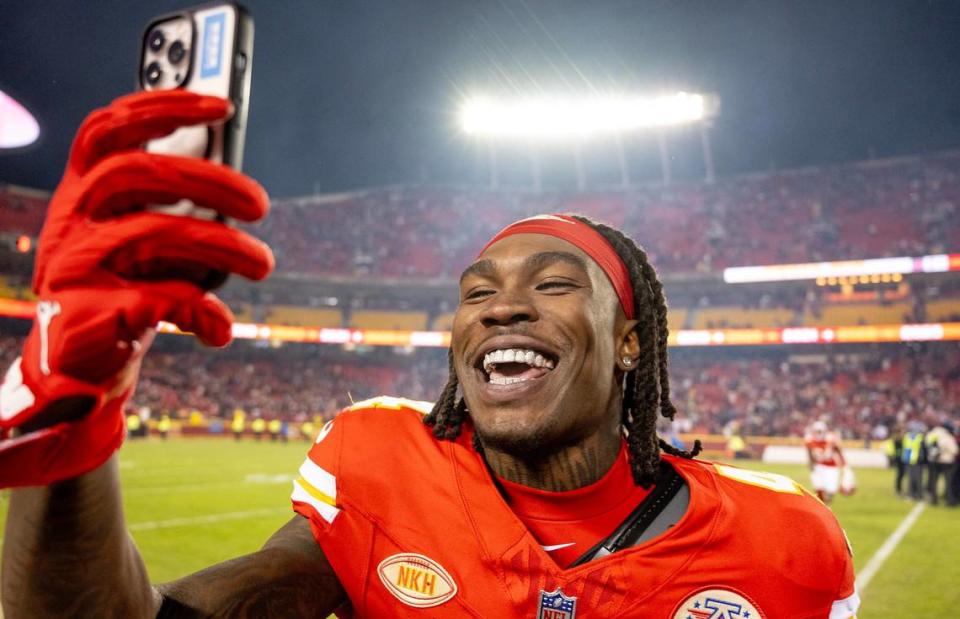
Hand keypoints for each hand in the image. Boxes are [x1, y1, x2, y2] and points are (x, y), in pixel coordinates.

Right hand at [0, 90, 273, 486]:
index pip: (110, 129)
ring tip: (263, 264)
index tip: (222, 103)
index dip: (163, 106)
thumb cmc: (124, 287)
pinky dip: (205, 311)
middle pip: (140, 172)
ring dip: (225, 247)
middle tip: (261, 204)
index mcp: (83, 190)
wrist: (80, 362)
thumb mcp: (146, 241)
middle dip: (211, 181)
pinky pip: (162, 299)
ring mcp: (75, 264)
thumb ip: (174, 211)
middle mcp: (73, 218)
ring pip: (156, 232)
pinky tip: (221, 327)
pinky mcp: (90, 311)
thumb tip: (239, 189)